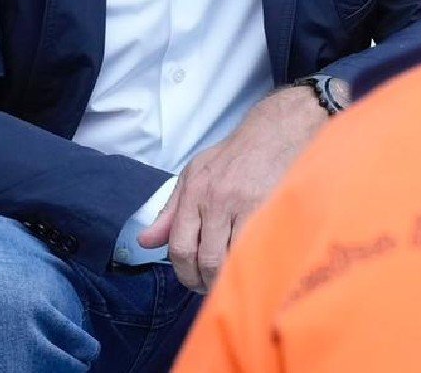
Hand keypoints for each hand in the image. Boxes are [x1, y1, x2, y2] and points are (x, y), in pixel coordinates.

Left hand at [138, 85, 327, 291]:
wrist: (276, 133)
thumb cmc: (233, 157)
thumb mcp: (193, 175)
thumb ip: (170, 211)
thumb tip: (145, 242)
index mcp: (195, 192)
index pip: (179, 245)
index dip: (183, 272)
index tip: (190, 280)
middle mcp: (217, 200)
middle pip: (205, 259)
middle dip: (205, 281)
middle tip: (209, 287)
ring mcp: (246, 206)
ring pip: (231, 260)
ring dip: (227, 280)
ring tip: (228, 282)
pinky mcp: (272, 210)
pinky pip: (256, 251)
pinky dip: (251, 267)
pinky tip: (250, 270)